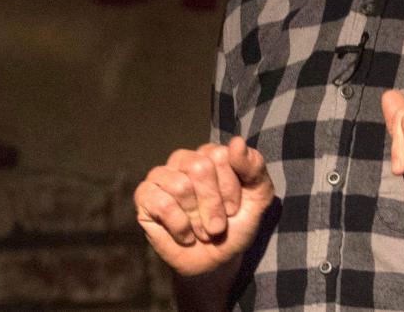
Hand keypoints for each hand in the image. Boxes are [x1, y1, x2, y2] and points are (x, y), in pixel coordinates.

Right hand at [134, 137, 273, 277]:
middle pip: (199, 168)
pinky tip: (185, 235)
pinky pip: (162, 203)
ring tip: (202, 230)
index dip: (230, 189)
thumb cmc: (237, 224)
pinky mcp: (144, 197)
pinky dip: (179, 225)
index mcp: (211, 153)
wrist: (216, 261)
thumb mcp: (259, 196)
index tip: (234, 208)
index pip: (220, 156)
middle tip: (218, 224)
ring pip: (180, 186)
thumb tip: (237, 142)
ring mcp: (161, 176)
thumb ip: (254, 167)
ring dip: (197, 218)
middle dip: (213, 204)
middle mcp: (184, 159)